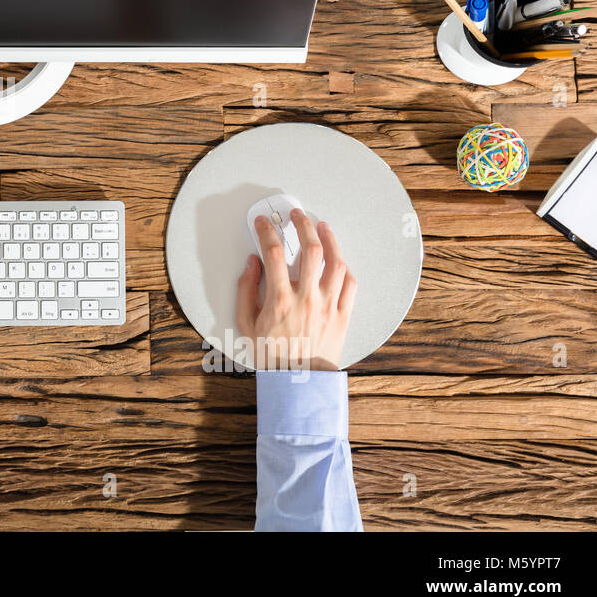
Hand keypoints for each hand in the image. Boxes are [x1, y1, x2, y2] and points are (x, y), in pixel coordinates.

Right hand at [236, 209, 355, 371]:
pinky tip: (338, 258)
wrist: (299, 382)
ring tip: (323, 226)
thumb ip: (246, 290)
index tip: (263, 222)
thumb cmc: (272, 355)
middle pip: (310, 248)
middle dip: (302, 224)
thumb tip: (252, 263)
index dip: (267, 231)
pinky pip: (350, 283)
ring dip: (330, 239)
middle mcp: (307, 298)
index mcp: (280, 300)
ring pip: (336, 262)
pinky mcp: (343, 314)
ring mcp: (328, 305)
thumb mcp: (246, 323)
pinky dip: (345, 267)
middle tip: (296, 215)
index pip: (273, 252)